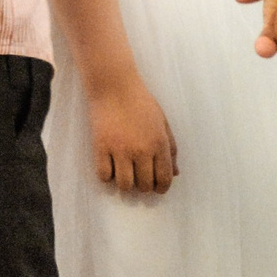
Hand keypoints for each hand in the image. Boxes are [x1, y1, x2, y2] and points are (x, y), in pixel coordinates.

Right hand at [89, 76, 176, 193]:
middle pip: (144, 186)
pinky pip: (104, 176)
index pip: (164, 178)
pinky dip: (107, 176)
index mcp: (159, 144)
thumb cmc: (142, 103)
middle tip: (140, 179)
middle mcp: (141, 151)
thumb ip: (171, 150)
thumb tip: (175, 173)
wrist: (115, 87)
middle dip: (144, 187)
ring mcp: (120, 150)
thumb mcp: (163, 124)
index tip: (157, 189)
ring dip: (125, 184)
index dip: (162, 188)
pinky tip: (110, 167)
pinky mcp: (101, 148)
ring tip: (125, 174)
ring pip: (124, 185)